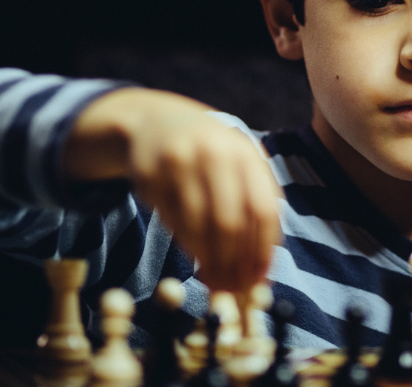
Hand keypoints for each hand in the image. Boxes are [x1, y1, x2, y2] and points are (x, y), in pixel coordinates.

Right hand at [63, 88, 281, 290]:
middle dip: (232, 264)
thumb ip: (256, 201)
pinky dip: (186, 245)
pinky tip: (195, 256)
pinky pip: (171, 221)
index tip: (259, 280)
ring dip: (208, 261)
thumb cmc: (209, 152)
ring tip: (214, 280)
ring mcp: (178, 161)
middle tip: (233, 290)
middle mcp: (213, 152)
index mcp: (245, 151)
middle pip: (230, 223)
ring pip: (197, 226)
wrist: (155, 122)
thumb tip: (263, 264)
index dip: (262, 251)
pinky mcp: (148, 174)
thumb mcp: (239, 162)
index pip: (263, 211)